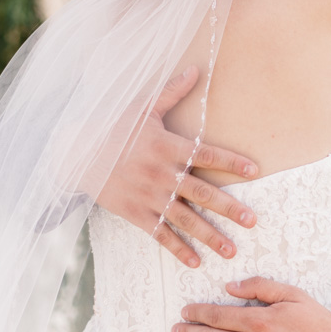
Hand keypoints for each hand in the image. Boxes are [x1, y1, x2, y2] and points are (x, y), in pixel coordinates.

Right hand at [96, 66, 259, 267]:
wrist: (74, 153)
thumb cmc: (112, 127)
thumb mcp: (143, 108)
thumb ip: (172, 92)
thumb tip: (198, 68)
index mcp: (167, 146)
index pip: (208, 155)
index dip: (232, 162)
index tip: (256, 171)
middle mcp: (162, 173)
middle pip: (202, 193)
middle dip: (229, 208)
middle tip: (253, 221)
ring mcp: (148, 196)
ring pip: (185, 219)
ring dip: (210, 236)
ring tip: (232, 251)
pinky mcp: (135, 213)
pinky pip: (160, 234)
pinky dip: (177, 249)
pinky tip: (195, 263)